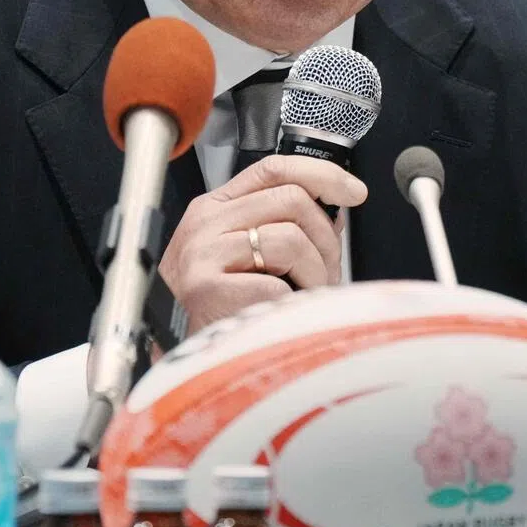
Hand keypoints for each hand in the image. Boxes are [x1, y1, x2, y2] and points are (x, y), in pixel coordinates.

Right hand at [159, 155, 366, 333]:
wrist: (173, 356)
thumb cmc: (213, 309)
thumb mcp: (240, 256)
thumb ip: (280, 226)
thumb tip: (334, 214)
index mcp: (214, 208)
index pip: (272, 169)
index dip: (321, 174)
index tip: (352, 191)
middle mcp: (205, 224)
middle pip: (291, 200)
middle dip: (325, 237)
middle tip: (327, 270)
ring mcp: (204, 254)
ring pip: (290, 238)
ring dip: (314, 272)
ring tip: (304, 296)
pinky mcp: (207, 290)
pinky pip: (276, 284)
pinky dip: (289, 302)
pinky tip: (278, 313)